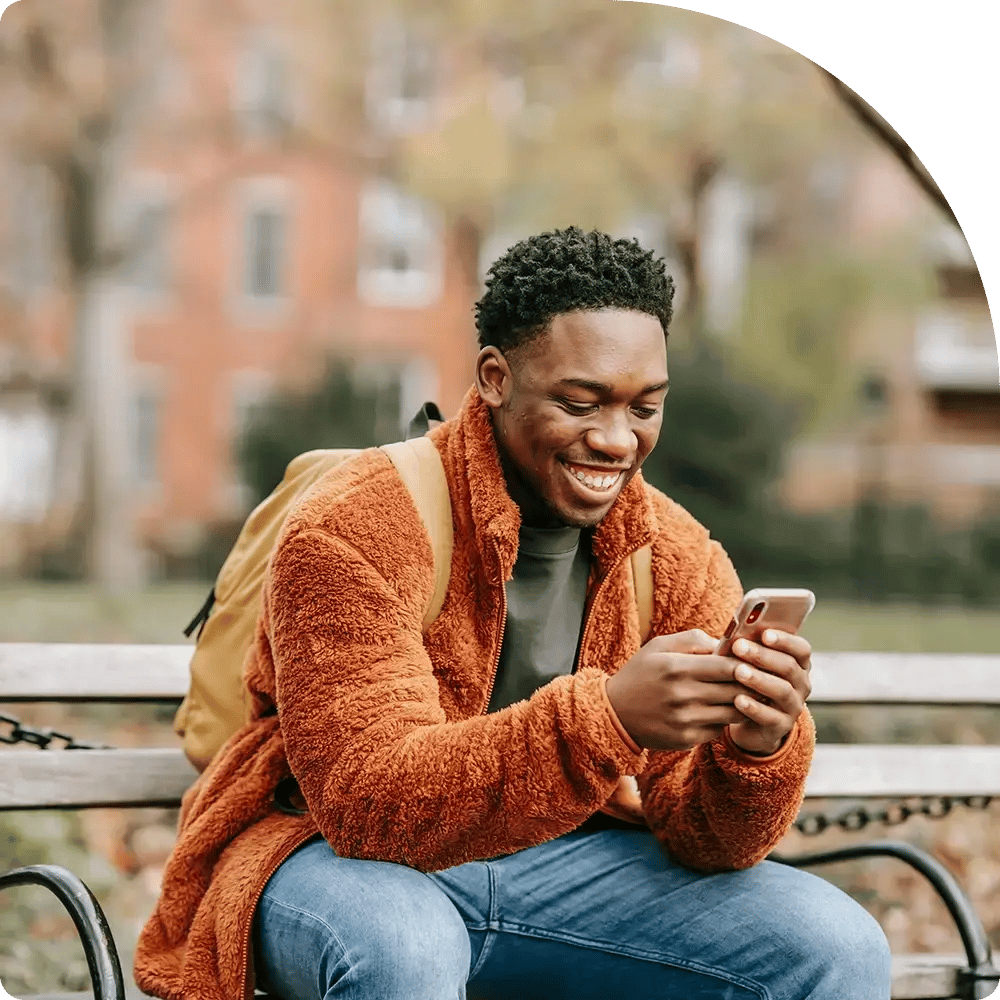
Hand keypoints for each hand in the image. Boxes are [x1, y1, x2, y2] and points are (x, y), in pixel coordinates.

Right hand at [605, 629, 745, 750]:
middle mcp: (682, 695)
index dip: (746, 663)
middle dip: (751, 683)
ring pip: (733, 712)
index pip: (727, 666)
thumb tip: (725, 643)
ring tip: (746, 694)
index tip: (752, 660)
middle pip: (735, 690)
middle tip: (758, 678)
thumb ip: (693, 639)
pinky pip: (719, 729)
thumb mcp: (658, 646)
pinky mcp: (687, 739)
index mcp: (676, 668)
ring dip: (743, 703)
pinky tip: (722, 710)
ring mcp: (685, 720)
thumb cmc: (640, 674)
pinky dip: (724, 719)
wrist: (615, 713)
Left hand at [725, 630, 811, 755]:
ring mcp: (793, 706)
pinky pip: (770, 717)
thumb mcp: (750, 663)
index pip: (801, 649)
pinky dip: (754, 707)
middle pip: (789, 667)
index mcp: (797, 664)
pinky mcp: (781, 727)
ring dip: (759, 679)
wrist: (748, 720)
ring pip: (782, 691)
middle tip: (738, 646)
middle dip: (762, 655)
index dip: (785, 640)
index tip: (764, 634)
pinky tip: (738, 700)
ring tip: (739, 672)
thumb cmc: (748, 681)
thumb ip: (747, 649)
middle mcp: (801, 684)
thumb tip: (733, 635)